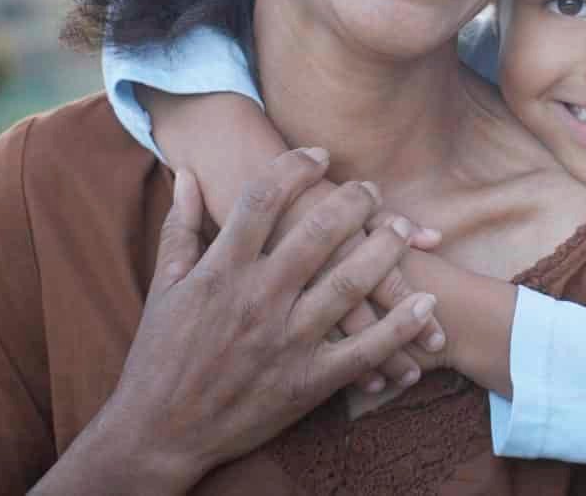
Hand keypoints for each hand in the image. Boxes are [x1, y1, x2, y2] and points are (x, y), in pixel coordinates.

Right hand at [98, 150, 438, 485]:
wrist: (158, 432)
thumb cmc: (159, 356)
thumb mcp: (164, 287)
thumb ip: (179, 228)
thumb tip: (186, 175)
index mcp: (221, 271)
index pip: (263, 200)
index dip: (294, 168)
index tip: (318, 154)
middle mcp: (257, 299)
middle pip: (317, 232)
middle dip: (352, 201)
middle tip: (370, 188)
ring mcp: (286, 340)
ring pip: (349, 282)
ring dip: (386, 249)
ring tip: (405, 227)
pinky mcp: (308, 381)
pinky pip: (364, 350)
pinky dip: (400, 326)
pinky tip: (427, 303)